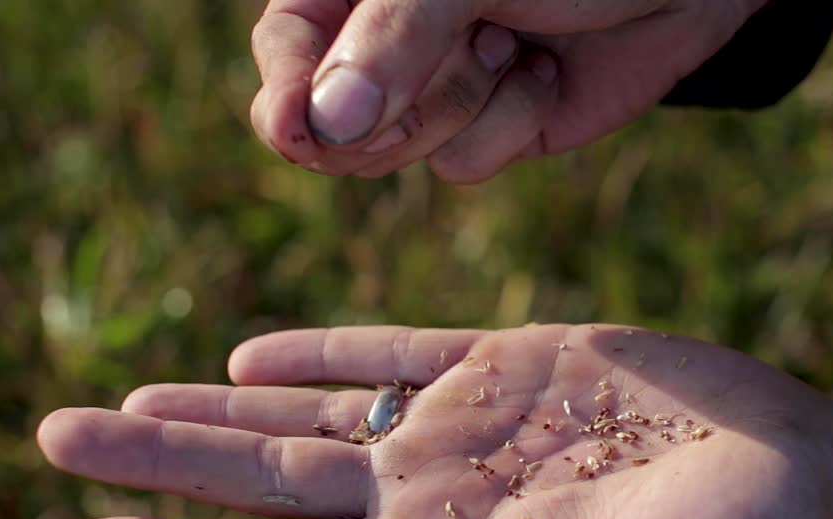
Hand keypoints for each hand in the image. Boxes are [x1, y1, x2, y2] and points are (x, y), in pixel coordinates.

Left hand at [39, 323, 832, 518]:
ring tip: (136, 402)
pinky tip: (255, 355)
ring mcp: (473, 423)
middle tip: (59, 439)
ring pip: (318, 412)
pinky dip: (325, 350)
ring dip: (224, 407)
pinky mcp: (518, 361)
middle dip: (168, 463)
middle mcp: (439, 493)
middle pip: (272, 479)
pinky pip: (397, 351)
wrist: (798, 492)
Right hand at [251, 0, 761, 181]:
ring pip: (397, 151)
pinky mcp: (496, 132)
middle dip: (396, 101)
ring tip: (514, 39)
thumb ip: (394, 39)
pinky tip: (546, 75)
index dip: (286, 93)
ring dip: (465, 102)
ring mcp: (440, 91)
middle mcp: (390, 42)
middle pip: (333, 120)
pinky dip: (511, 125)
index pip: (286, 48)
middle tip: (474, 44)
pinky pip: (464, 165)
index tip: (297, 129)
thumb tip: (326, 124)